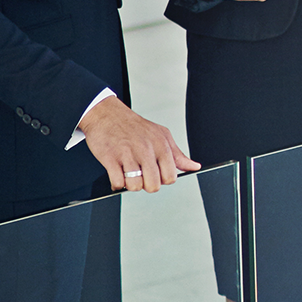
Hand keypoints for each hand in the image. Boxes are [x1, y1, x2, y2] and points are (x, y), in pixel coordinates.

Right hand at [80, 96, 199, 192]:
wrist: (108, 115)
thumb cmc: (135, 127)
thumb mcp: (162, 135)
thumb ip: (178, 154)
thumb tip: (193, 166)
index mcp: (161, 145)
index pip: (170, 176)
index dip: (163, 180)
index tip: (157, 174)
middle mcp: (146, 150)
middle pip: (154, 185)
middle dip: (147, 185)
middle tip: (142, 176)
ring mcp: (128, 154)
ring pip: (135, 186)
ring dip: (131, 184)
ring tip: (129, 174)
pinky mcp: (110, 158)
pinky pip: (118, 183)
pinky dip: (117, 183)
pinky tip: (118, 173)